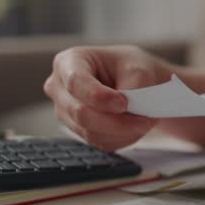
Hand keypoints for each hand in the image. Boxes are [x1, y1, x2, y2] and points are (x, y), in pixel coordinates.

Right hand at [44, 45, 172, 150]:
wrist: (134, 80)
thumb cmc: (130, 67)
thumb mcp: (138, 69)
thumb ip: (133, 88)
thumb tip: (128, 112)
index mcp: (68, 62)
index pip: (75, 82)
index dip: (99, 97)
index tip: (123, 104)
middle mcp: (59, 88)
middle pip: (81, 113)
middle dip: (116, 120)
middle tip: (145, 119)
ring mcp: (66, 112)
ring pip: (91, 132)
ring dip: (123, 131)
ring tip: (145, 121)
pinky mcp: (78, 131)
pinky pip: (100, 142)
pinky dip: (122, 138)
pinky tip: (135, 127)